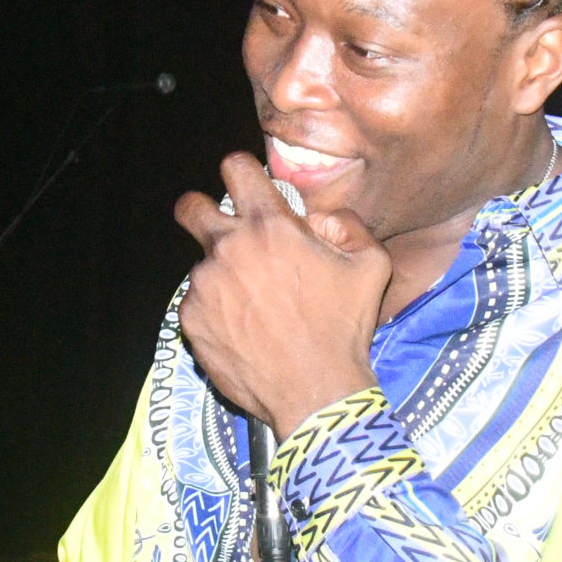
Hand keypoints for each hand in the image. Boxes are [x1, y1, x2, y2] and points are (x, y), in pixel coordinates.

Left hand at [174, 152, 386, 436]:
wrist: (315, 393)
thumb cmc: (343, 328)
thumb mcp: (371, 265)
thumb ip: (347, 224)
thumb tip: (319, 218)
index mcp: (270, 227)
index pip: (235, 168)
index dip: (240, 171)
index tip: (244, 185)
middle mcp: (228, 248)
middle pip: (190, 207)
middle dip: (201, 211)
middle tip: (222, 232)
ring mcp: (204, 285)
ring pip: (202, 264)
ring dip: (223, 275)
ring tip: (255, 307)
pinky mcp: (191, 320)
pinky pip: (198, 303)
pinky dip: (216, 311)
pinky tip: (244, 331)